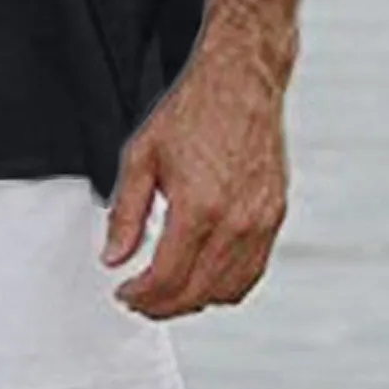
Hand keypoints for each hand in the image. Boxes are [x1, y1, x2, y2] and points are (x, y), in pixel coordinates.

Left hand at [100, 13, 290, 319]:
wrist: (241, 83)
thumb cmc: (191, 112)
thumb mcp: (142, 156)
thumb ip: (126, 213)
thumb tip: (113, 257)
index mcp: (199, 208)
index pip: (168, 278)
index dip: (141, 296)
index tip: (124, 293)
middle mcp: (236, 222)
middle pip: (197, 293)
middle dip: (163, 306)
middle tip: (139, 300)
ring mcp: (261, 223)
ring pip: (228, 291)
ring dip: (195, 301)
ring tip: (167, 292)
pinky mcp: (276, 217)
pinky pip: (253, 271)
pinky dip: (225, 285)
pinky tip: (201, 275)